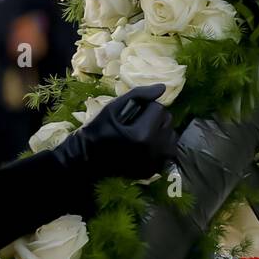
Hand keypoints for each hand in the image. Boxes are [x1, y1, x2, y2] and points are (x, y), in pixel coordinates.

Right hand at [54, 84, 177, 179]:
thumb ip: (139, 95)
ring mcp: (154, 163)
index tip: (131, 114)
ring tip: (143, 134)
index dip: (145, 108)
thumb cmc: (98, 130)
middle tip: (137, 123)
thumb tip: (163, 88)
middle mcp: (152, 151)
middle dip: (155, 119)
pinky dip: (160, 147)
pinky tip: (146, 147)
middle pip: (168, 122)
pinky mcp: (154, 171)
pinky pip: (167, 153)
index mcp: (142, 134)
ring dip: (161, 133)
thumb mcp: (113, 108)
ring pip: (171, 138)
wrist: (86, 160)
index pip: (158, 108)